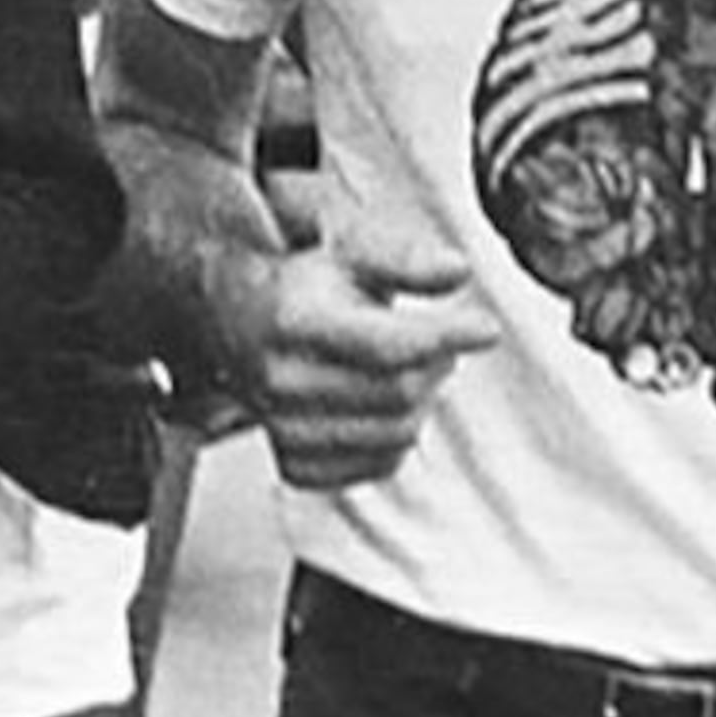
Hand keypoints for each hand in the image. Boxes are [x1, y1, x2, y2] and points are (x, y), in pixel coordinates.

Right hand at [204, 214, 496, 491]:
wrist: (233, 319)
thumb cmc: (297, 286)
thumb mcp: (348, 251)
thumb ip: (405, 258)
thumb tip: (454, 270)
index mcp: (294, 319)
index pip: (391, 345)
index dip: (447, 337)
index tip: (482, 328)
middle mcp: (282, 377)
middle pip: (400, 392)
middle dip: (436, 364)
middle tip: (436, 340)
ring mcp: (284, 424)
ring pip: (396, 434)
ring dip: (419, 404)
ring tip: (405, 369)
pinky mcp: (294, 461)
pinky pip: (378, 465)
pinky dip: (394, 439)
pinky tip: (379, 406)